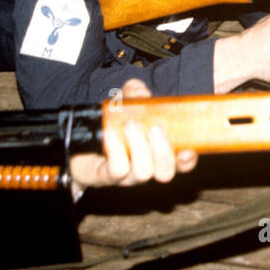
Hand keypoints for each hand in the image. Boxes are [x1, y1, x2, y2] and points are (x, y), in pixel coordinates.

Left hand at [69, 79, 198, 191]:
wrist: (82, 140)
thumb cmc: (112, 123)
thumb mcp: (125, 102)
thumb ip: (135, 93)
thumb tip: (142, 92)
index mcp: (159, 152)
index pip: (182, 164)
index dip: (188, 160)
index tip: (188, 149)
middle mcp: (147, 168)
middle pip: (165, 173)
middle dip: (163, 151)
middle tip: (154, 128)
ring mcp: (128, 176)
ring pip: (143, 173)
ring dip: (139, 147)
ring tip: (130, 125)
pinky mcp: (107, 177)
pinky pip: (117, 170)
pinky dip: (116, 150)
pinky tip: (111, 133)